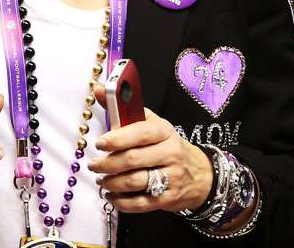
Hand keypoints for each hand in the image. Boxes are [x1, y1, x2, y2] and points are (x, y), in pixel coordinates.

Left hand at [86, 85, 212, 213]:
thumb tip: (97, 89)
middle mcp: (170, 153)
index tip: (99, 143)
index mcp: (164, 131)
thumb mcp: (151, 123)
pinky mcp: (167, 199)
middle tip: (94, 165)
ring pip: (134, 182)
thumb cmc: (166, 144)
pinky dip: (121, 201)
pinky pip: (139, 203)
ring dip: (111, 182)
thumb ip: (123, 107)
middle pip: (132, 160)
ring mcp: (171, 177)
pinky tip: (111, 195)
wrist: (199, 173)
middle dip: (107, 163)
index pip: (140, 133)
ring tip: (101, 179)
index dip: (117, 139)